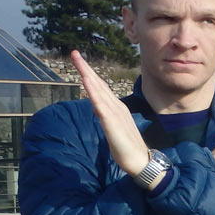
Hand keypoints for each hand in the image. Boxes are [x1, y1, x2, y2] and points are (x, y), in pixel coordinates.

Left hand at [70, 50, 149, 177]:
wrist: (139, 161)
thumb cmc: (127, 147)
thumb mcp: (112, 129)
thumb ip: (105, 116)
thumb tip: (96, 107)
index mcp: (116, 108)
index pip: (101, 88)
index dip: (90, 74)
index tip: (79, 62)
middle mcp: (116, 106)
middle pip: (98, 84)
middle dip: (85, 68)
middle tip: (74, 53)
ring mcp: (114, 113)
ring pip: (98, 90)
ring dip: (87, 75)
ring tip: (78, 61)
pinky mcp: (111, 122)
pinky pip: (100, 104)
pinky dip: (92, 92)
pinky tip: (86, 81)